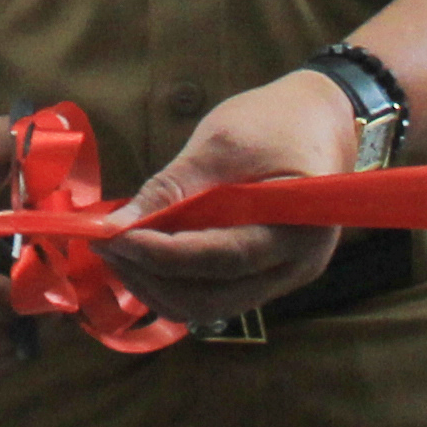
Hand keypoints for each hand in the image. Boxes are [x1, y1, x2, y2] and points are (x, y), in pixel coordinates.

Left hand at [98, 71, 353, 326]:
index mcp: (297, 226)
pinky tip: (145, 257)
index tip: (112, 237)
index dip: (160, 254)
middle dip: (150, 276)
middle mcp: (295, 265)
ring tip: (119, 251)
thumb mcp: (221, 143)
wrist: (320, 120)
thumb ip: (171, 188)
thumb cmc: (275, 121)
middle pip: (211, 297)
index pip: (220, 258)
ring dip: (156, 286)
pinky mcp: (265, 276)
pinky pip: (214, 295)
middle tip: (105, 245)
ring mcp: (282, 277)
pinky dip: (174, 284)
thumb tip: (115, 227)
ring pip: (208, 306)